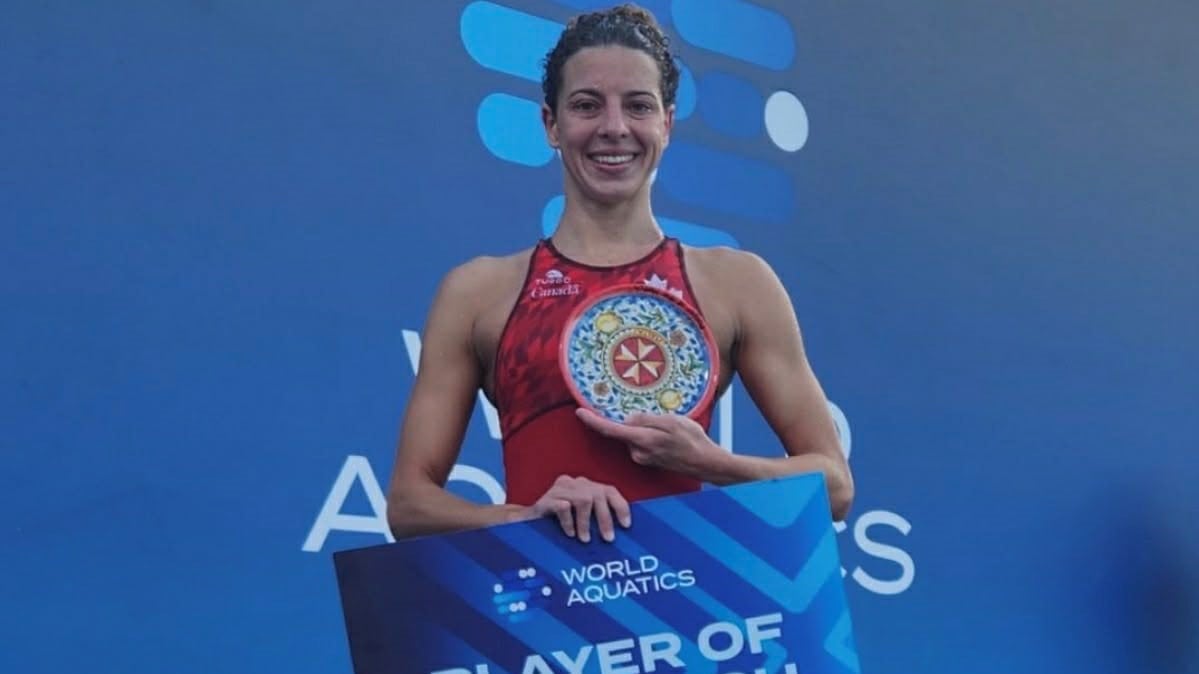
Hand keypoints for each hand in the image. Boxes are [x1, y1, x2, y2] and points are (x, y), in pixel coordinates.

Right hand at [522, 475, 630, 542]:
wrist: (527, 524)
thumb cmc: (560, 524)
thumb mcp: (582, 519)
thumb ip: (598, 519)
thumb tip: (623, 533)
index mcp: (587, 486)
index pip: (610, 491)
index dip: (620, 507)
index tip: (626, 526)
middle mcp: (575, 484)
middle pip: (598, 495)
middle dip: (605, 519)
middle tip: (608, 539)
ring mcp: (560, 489)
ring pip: (583, 500)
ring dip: (586, 522)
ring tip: (585, 539)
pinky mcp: (546, 499)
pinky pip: (563, 507)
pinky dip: (569, 523)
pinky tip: (570, 534)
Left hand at [575, 408, 724, 478]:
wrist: (707, 463)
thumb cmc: (693, 440)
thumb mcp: (672, 422)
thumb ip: (647, 420)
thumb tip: (628, 420)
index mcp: (642, 440)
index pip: (610, 430)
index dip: (593, 421)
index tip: (579, 412)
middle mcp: (638, 453)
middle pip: (623, 431)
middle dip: (632, 421)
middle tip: (657, 417)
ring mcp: (643, 458)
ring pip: (634, 436)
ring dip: (645, 428)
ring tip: (670, 428)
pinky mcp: (649, 460)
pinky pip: (641, 442)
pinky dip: (649, 436)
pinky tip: (669, 436)